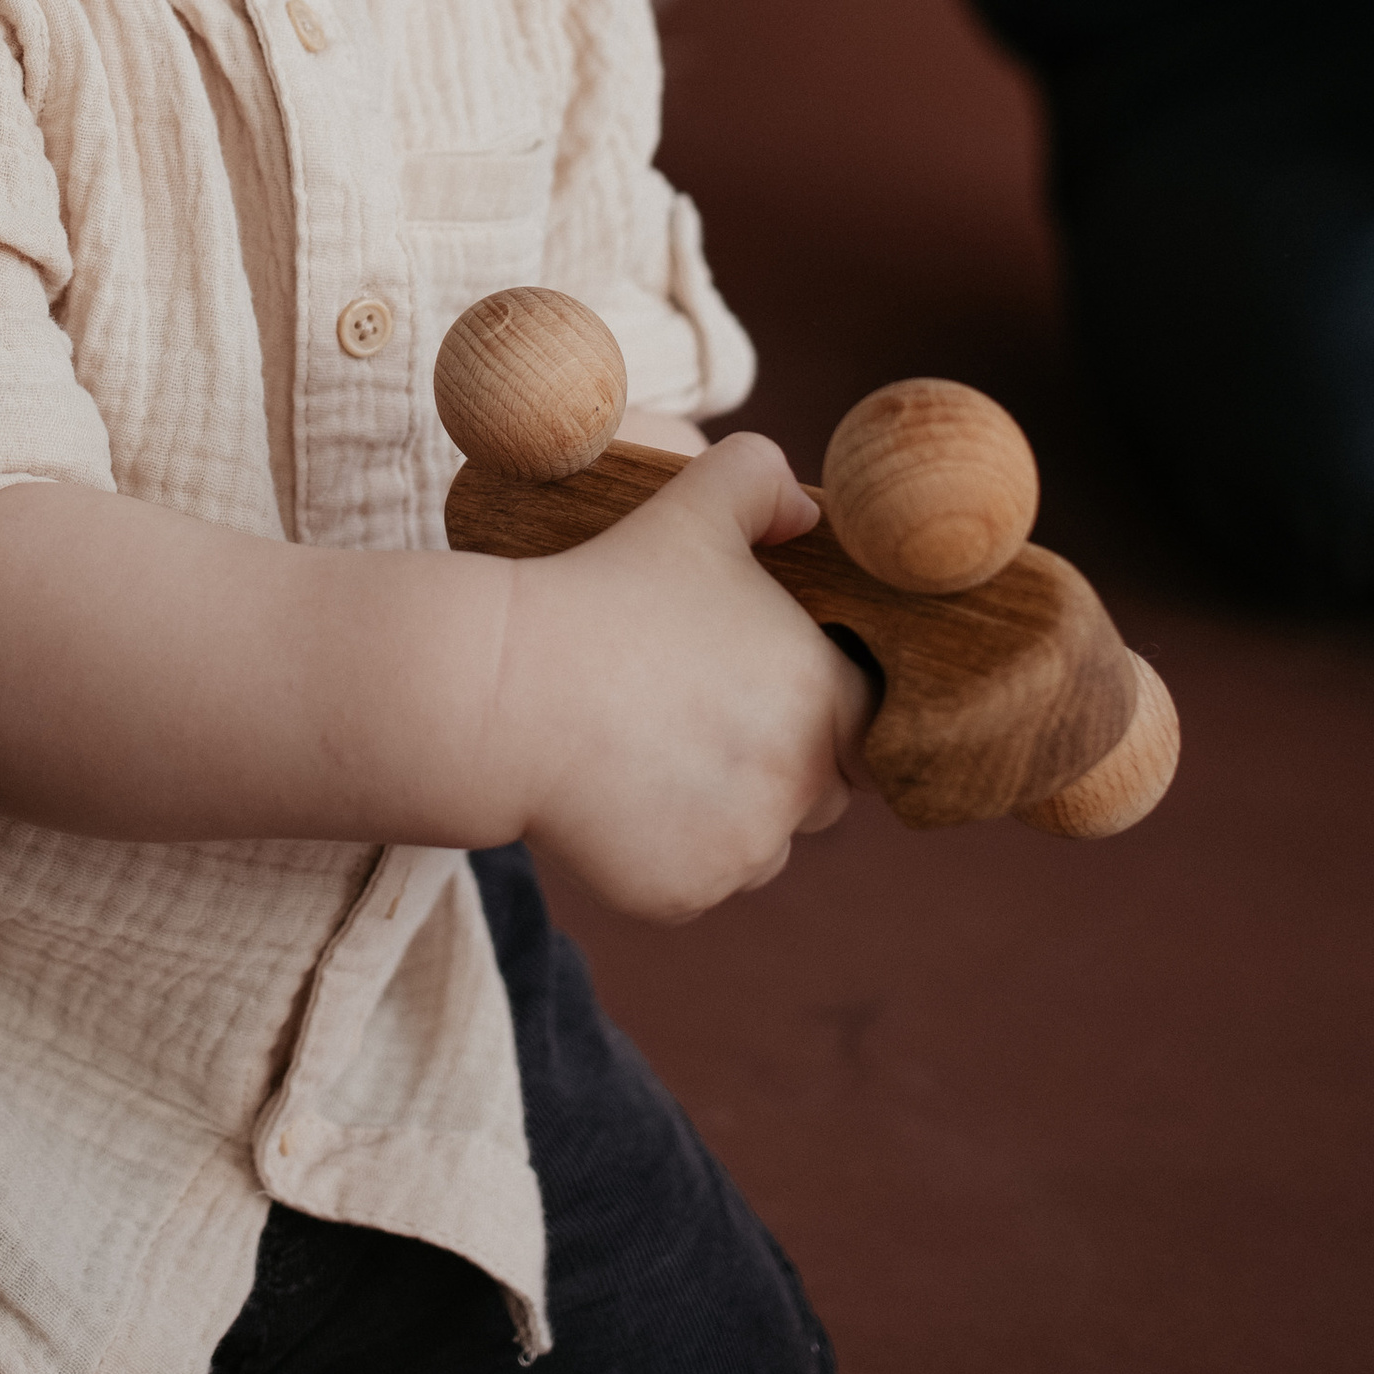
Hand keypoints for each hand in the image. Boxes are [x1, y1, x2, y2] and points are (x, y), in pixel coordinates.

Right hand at [506, 434, 870, 922]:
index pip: (866, 720)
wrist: (508, 686)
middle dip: (779, 764)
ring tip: (653, 758)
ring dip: (727, 816)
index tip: (762, 685)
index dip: (822, 702)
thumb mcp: (688, 507)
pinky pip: (693, 881)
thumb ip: (759, 479)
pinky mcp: (680, 895)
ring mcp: (741, 852)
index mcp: (824, 698)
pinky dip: (664, 854)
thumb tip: (807, 513)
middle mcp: (801, 786)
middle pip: (820, 791)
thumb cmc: (603, 589)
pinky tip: (615, 799)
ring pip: (758, 845)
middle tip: (702, 720)